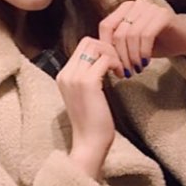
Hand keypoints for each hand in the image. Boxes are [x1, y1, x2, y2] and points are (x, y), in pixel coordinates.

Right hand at [56, 38, 122, 178]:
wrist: (89, 143)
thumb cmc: (92, 123)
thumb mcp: (86, 95)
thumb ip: (89, 77)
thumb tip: (103, 62)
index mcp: (64, 75)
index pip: (82, 46)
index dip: (101, 50)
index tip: (112, 65)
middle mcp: (66, 73)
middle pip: (88, 41)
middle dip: (108, 48)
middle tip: (119, 65)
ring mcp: (75, 77)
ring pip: (96, 46)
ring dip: (113, 54)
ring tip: (120, 70)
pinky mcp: (88, 83)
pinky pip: (105, 59)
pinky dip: (116, 63)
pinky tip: (121, 76)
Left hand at [99, 0, 185, 71]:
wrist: (185, 40)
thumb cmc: (157, 43)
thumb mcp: (132, 45)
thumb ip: (117, 45)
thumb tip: (99, 57)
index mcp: (125, 8)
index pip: (106, 26)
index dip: (107, 48)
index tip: (113, 66)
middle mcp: (136, 4)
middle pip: (118, 32)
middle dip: (120, 57)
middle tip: (125, 73)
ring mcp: (150, 7)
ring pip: (131, 35)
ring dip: (132, 57)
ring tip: (136, 69)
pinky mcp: (163, 15)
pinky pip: (146, 35)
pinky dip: (143, 52)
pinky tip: (145, 63)